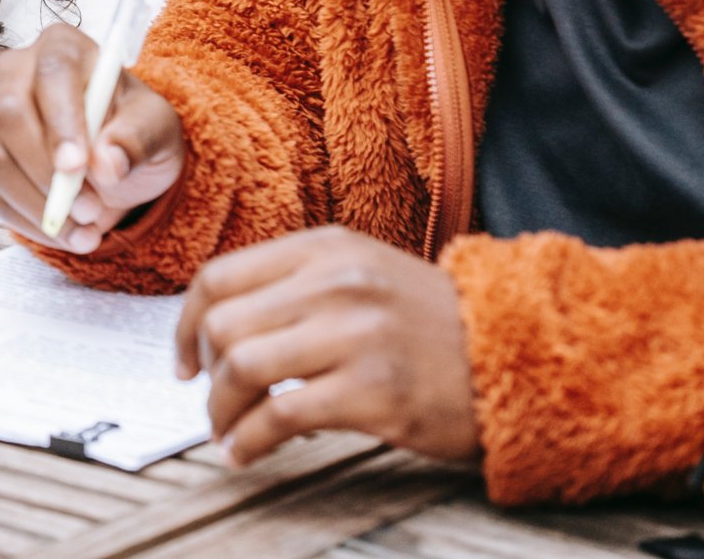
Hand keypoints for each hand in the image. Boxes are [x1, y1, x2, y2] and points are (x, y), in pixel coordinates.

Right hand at [0, 22, 185, 251]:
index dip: (61, 121)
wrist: (111, 156)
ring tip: (82, 230)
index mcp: (62, 47)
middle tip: (90, 212)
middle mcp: (14, 68)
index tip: (76, 167)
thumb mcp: (157, 130)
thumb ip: (137, 139)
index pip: (52, 75)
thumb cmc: (132, 130)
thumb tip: (106, 163)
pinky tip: (55, 231)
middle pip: (9, 116)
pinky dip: (18, 218)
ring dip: (35, 205)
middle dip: (47, 174)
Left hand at [177, 225, 481, 466]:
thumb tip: (217, 327)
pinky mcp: (373, 391)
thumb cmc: (430, 328)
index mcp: (325, 249)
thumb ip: (295, 286)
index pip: (218, 277)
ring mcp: (356, 335)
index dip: (185, 324)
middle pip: (222, 324)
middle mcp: (336, 283)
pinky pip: (279, 416)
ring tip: (226, 431)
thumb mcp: (363, 276)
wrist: (519, 359)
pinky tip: (246, 454)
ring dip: (220, 410)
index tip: (184, 361)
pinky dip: (248, 441)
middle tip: (214, 401)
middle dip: (203, 373)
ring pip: (241, 366)